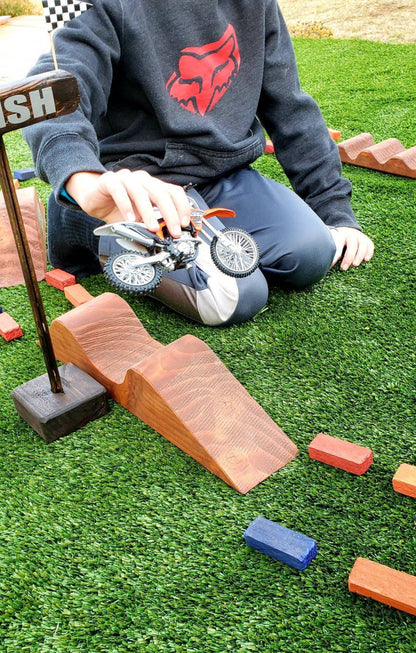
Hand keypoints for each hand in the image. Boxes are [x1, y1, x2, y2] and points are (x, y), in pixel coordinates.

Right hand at [65, 169, 190, 236]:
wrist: (93, 198)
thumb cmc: (116, 207)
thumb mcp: (138, 220)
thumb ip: (151, 225)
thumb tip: (164, 239)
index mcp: (153, 187)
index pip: (174, 192)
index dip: (182, 207)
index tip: (184, 223)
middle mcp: (142, 180)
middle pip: (161, 192)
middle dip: (170, 213)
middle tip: (173, 230)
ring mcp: (126, 178)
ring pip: (141, 191)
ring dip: (148, 211)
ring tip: (151, 227)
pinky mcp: (109, 181)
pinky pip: (119, 190)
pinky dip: (126, 206)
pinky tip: (129, 218)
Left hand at [330, 226, 373, 269]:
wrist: (347, 230)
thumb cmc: (338, 240)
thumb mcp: (334, 243)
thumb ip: (332, 252)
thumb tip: (326, 264)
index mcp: (340, 235)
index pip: (339, 245)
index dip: (336, 256)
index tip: (332, 265)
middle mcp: (351, 234)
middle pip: (352, 245)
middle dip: (348, 257)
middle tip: (344, 268)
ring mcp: (360, 236)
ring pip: (363, 245)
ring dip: (360, 256)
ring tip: (355, 265)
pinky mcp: (367, 240)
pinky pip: (370, 245)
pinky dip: (369, 252)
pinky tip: (366, 260)